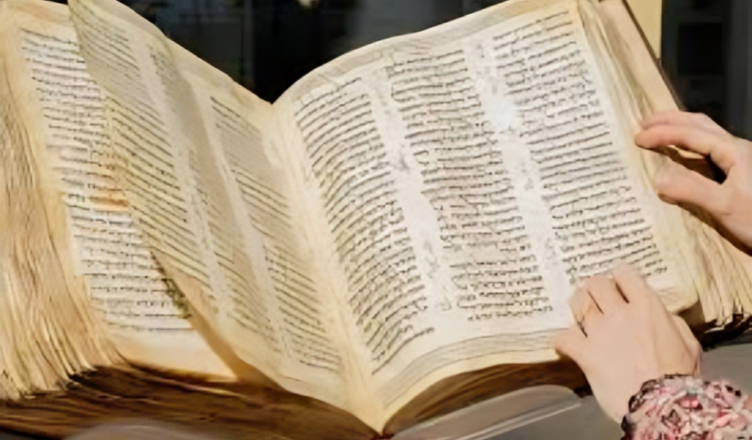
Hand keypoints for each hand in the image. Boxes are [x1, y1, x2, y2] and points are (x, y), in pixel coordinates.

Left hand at [554, 264, 700, 421]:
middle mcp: (620, 313)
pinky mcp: (584, 352)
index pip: (625, 274)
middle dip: (594, 287)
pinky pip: (563, 337)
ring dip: (578, 305)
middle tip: (594, 295)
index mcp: (648, 307)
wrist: (662, 405)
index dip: (619, 276)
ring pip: (578, 304)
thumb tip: (662, 315)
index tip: (617, 281)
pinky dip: (562, 339)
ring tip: (579, 311)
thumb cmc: (679, 378)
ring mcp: (600, 332)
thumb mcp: (687, 344)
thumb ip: (672, 323)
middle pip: (596, 284)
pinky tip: (565, 343)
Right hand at [636, 110, 751, 250]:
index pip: (691, 133)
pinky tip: (680, 154)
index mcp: (733, 151)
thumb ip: (691, 190)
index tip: (637, 138)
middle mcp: (737, 149)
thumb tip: (657, 178)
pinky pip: (708, 148)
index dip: (663, 133)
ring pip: (705, 133)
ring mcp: (740, 159)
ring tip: (657, 131)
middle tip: (642, 124)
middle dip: (669, 120)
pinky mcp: (739, 173)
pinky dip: (688, 143)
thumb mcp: (724, 207)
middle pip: (700, 123)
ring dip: (679, 127)